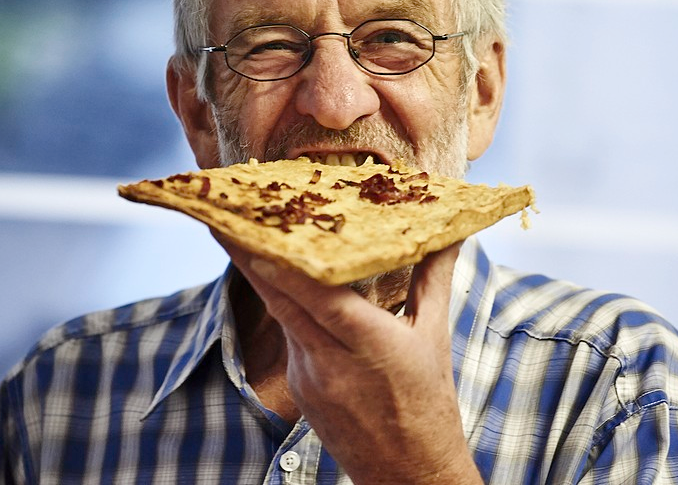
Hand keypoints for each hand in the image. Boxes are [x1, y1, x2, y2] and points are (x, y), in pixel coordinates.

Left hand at [230, 242, 484, 484]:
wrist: (408, 476)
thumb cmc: (428, 404)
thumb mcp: (435, 337)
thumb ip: (434, 279)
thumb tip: (449, 233)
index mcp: (369, 343)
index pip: (317, 297)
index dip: (283, 265)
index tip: (255, 232)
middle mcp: (330, 361)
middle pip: (280, 301)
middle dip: (248, 258)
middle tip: (228, 219)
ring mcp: (308, 377)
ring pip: (280, 316)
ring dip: (263, 279)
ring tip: (249, 237)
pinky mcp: (299, 388)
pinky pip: (288, 337)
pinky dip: (283, 307)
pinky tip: (280, 284)